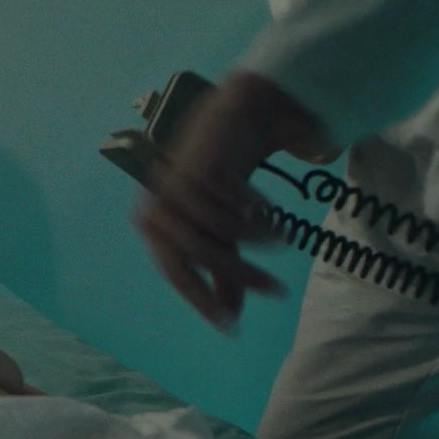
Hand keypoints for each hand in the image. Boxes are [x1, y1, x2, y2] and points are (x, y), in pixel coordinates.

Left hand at [132, 72, 317, 327]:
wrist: (234, 113)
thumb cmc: (220, 178)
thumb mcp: (219, 228)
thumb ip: (222, 268)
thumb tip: (231, 317)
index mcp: (155, 226)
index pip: (174, 271)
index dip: (201, 299)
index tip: (230, 325)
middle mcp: (158, 206)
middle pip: (200, 254)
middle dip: (241, 276)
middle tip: (278, 290)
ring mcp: (177, 183)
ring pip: (221, 230)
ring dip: (258, 239)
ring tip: (282, 238)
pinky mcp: (203, 165)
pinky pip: (235, 204)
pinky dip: (258, 212)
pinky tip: (270, 209)